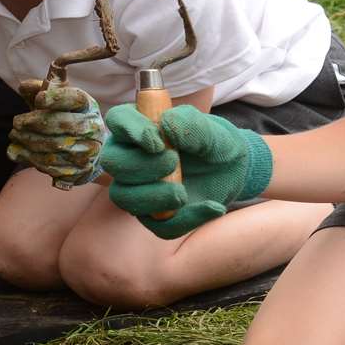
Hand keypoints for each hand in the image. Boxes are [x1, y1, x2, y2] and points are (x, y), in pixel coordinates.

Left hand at [7, 83, 104, 184]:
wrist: (88, 151)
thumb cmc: (66, 119)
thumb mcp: (55, 102)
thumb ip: (39, 90)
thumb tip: (23, 86)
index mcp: (87, 106)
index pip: (75, 98)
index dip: (57, 98)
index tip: (39, 99)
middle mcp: (93, 127)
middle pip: (63, 123)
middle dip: (34, 123)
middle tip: (16, 123)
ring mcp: (90, 150)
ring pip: (55, 147)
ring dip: (29, 142)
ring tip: (15, 137)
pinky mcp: (81, 169)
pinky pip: (54, 166)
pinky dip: (33, 159)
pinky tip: (20, 152)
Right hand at [99, 105, 271, 238]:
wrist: (232, 170)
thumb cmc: (214, 142)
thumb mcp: (212, 131)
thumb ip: (191, 124)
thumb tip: (166, 124)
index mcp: (139, 127)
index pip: (118, 119)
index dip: (130, 129)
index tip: (157, 142)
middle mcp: (130, 157)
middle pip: (113, 162)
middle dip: (141, 165)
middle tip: (175, 161)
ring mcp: (138, 189)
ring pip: (124, 197)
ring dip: (154, 196)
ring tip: (184, 192)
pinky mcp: (154, 217)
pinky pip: (159, 225)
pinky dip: (186, 219)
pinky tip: (212, 207)